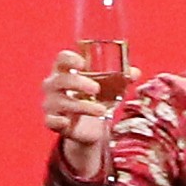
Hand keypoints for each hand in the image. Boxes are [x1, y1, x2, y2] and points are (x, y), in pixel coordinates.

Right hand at [42, 48, 112, 181]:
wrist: (87, 126)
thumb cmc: (94, 98)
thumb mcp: (109, 87)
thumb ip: (121, 78)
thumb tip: (135, 72)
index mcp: (65, 70)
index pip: (61, 59)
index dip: (69, 59)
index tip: (83, 63)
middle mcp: (54, 85)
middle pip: (60, 79)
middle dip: (78, 83)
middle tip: (97, 89)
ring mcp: (51, 103)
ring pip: (61, 102)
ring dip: (82, 106)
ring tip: (102, 111)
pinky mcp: (52, 121)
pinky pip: (50, 121)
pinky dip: (57, 121)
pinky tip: (68, 121)